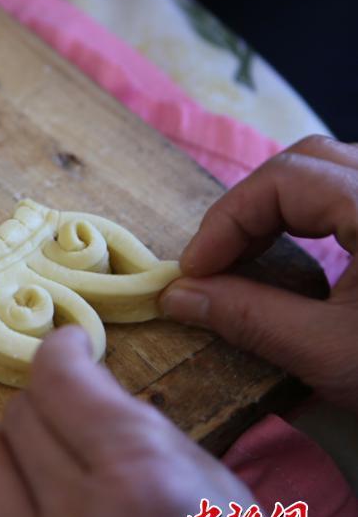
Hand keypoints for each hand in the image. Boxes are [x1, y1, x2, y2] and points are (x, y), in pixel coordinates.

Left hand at [0, 327, 295, 516]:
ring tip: (32, 462)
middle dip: (46, 406)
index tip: (69, 348)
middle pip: (19, 417)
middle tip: (69, 419)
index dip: (62, 351)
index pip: (60, 382)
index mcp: (142, 486)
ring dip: (2, 449)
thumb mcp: (218, 491)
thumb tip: (79, 383)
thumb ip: (142, 429)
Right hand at [160, 135, 357, 411]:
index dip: (225, 223)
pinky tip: (300, 255)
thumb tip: (177, 296)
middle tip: (216, 265)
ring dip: (278, 210)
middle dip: (247, 211)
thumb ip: (248, 317)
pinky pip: (353, 194)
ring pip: (330, 172)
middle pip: (304, 163)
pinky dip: (312, 216)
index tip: (192, 275)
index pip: (282, 181)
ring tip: (248, 258)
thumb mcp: (332, 353)